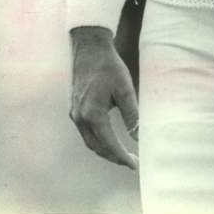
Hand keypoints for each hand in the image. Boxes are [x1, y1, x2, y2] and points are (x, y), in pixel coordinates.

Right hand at [69, 26, 138, 169]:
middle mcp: (80, 117)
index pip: (108, 144)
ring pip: (90, 141)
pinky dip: (98, 140)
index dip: (122, 156)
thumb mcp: (124, 89)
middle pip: (97, 147)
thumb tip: (139, 136)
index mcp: (92, 114)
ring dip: (105, 150)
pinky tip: (110, 139)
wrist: (89, 48)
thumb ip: (131, 114)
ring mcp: (75, 114)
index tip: (135, 164)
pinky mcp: (75, 109)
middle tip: (131, 162)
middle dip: (114, 157)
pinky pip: (86, 132)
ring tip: (123, 154)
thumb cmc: (109, 66)